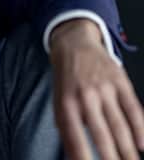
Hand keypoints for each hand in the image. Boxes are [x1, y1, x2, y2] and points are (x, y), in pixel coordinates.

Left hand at [49, 19, 143, 159]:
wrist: (74, 44)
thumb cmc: (66, 78)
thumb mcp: (58, 100)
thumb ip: (66, 128)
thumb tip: (73, 157)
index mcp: (66, 103)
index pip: (75, 137)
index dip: (82, 157)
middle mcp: (85, 95)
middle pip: (102, 135)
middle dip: (111, 159)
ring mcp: (104, 88)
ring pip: (120, 125)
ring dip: (128, 150)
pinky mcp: (119, 80)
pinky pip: (133, 107)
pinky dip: (140, 127)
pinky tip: (143, 144)